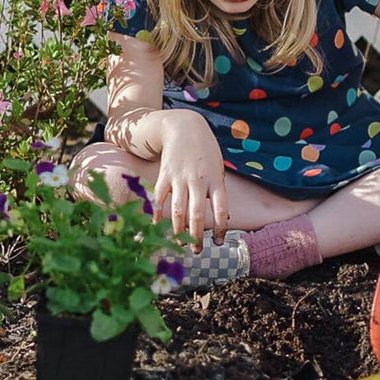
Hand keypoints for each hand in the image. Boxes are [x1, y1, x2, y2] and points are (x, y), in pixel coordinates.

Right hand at [151, 110, 227, 250]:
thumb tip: (223, 218)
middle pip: (197, 215)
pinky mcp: (164, 175)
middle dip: (196, 237)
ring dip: (178, 231)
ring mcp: (180, 178)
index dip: (221, 228)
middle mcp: (198, 181)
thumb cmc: (206, 151)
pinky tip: (157, 227)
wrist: (184, 127)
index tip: (219, 242)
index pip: (220, 209)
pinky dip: (157, 214)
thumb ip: (218, 191)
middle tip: (196, 251)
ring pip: (177, 211)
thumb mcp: (218, 168)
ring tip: (180, 244)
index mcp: (215, 180)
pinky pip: (160, 199)